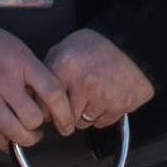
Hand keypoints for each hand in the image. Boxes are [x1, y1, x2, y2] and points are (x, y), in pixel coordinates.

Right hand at [0, 26, 59, 157]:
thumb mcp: (16, 47)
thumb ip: (32, 70)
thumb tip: (46, 96)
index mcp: (21, 62)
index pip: (53, 92)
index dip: (64, 112)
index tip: (66, 121)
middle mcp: (5, 81)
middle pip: (33, 117)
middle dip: (41, 126)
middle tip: (41, 124)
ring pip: (13, 131)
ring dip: (25, 139)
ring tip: (28, 136)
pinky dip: (3, 143)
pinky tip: (9, 141)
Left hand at [40, 31, 154, 132]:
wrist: (132, 43)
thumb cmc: (97, 45)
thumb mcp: (65, 48)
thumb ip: (49, 69)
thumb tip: (35, 93)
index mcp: (66, 68)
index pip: (46, 107)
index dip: (48, 110)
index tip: (50, 110)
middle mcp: (84, 85)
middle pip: (66, 119)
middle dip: (67, 115)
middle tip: (74, 102)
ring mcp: (104, 97)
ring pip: (85, 122)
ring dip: (86, 114)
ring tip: (93, 96)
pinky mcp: (122, 106)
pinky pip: (103, 122)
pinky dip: (103, 114)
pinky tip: (105, 98)